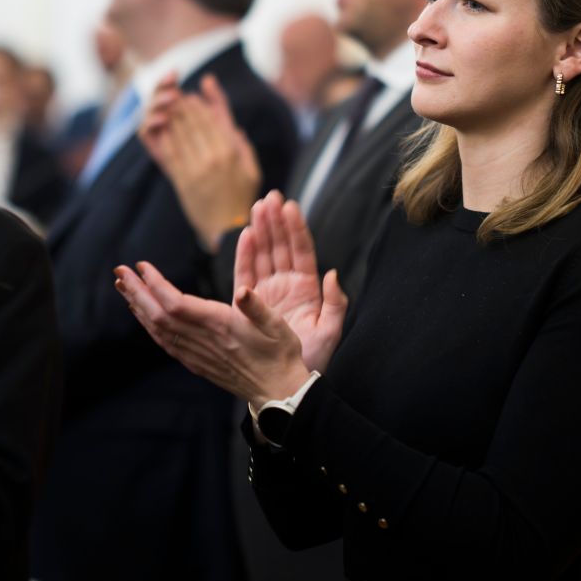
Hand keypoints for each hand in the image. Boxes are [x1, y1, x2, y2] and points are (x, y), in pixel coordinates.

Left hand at [115, 259, 310, 407]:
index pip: (176, 304)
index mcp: (220, 326)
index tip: (142, 265)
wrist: (279, 392)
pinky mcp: (197, 363)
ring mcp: (197, 355)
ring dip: (139, 307)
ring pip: (158, 330)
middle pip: (159, 315)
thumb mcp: (279, 326)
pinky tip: (143, 315)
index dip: (156, 284)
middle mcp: (203, 341)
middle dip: (138, 292)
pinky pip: (165, 343)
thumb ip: (259, 307)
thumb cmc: (281, 355)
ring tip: (124, 287)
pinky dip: (150, 326)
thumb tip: (244, 289)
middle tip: (119, 271)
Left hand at [139, 73, 261, 251]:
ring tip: (169, 107)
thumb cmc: (243, 199)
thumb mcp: (252, 170)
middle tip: (178, 96)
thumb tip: (234, 127)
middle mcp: (213, 156)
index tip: (196, 94)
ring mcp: (196, 168)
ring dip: (173, 117)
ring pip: (181, 133)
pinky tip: (162, 128)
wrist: (227, 229)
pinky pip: (171, 152)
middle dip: (185, 106)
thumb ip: (243, 146)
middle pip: (195, 122)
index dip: (203, 103)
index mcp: (231, 151)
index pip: (213, 118)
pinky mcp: (182, 179)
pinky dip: (165, 137)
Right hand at [234, 190, 346, 372]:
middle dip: (275, 221)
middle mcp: (286, 286)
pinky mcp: (249, 304)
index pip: (301, 251)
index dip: (296, 228)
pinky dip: (245, 254)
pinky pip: (246, 274)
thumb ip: (336, 303)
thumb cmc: (311, 361)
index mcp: (307, 289)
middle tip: (270, 196)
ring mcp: (267, 293)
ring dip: (260, 230)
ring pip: (263, 255)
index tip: (290, 205)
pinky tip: (245, 234)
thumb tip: (334, 274)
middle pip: (280, 247)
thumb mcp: (330, 332)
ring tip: (258, 206)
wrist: (287, 383)